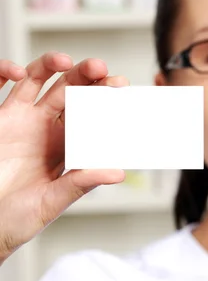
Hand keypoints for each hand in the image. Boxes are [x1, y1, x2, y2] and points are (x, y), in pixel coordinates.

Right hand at [0, 52, 126, 261]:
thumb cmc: (17, 219)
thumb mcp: (52, 202)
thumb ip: (81, 184)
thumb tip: (118, 173)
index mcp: (66, 148)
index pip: (91, 118)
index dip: (105, 103)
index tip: (122, 91)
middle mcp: (47, 130)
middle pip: (71, 93)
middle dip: (88, 79)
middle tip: (104, 70)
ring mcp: (23, 120)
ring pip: (41, 81)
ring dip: (54, 66)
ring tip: (68, 62)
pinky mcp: (0, 119)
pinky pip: (4, 86)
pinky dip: (8, 71)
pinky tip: (18, 71)